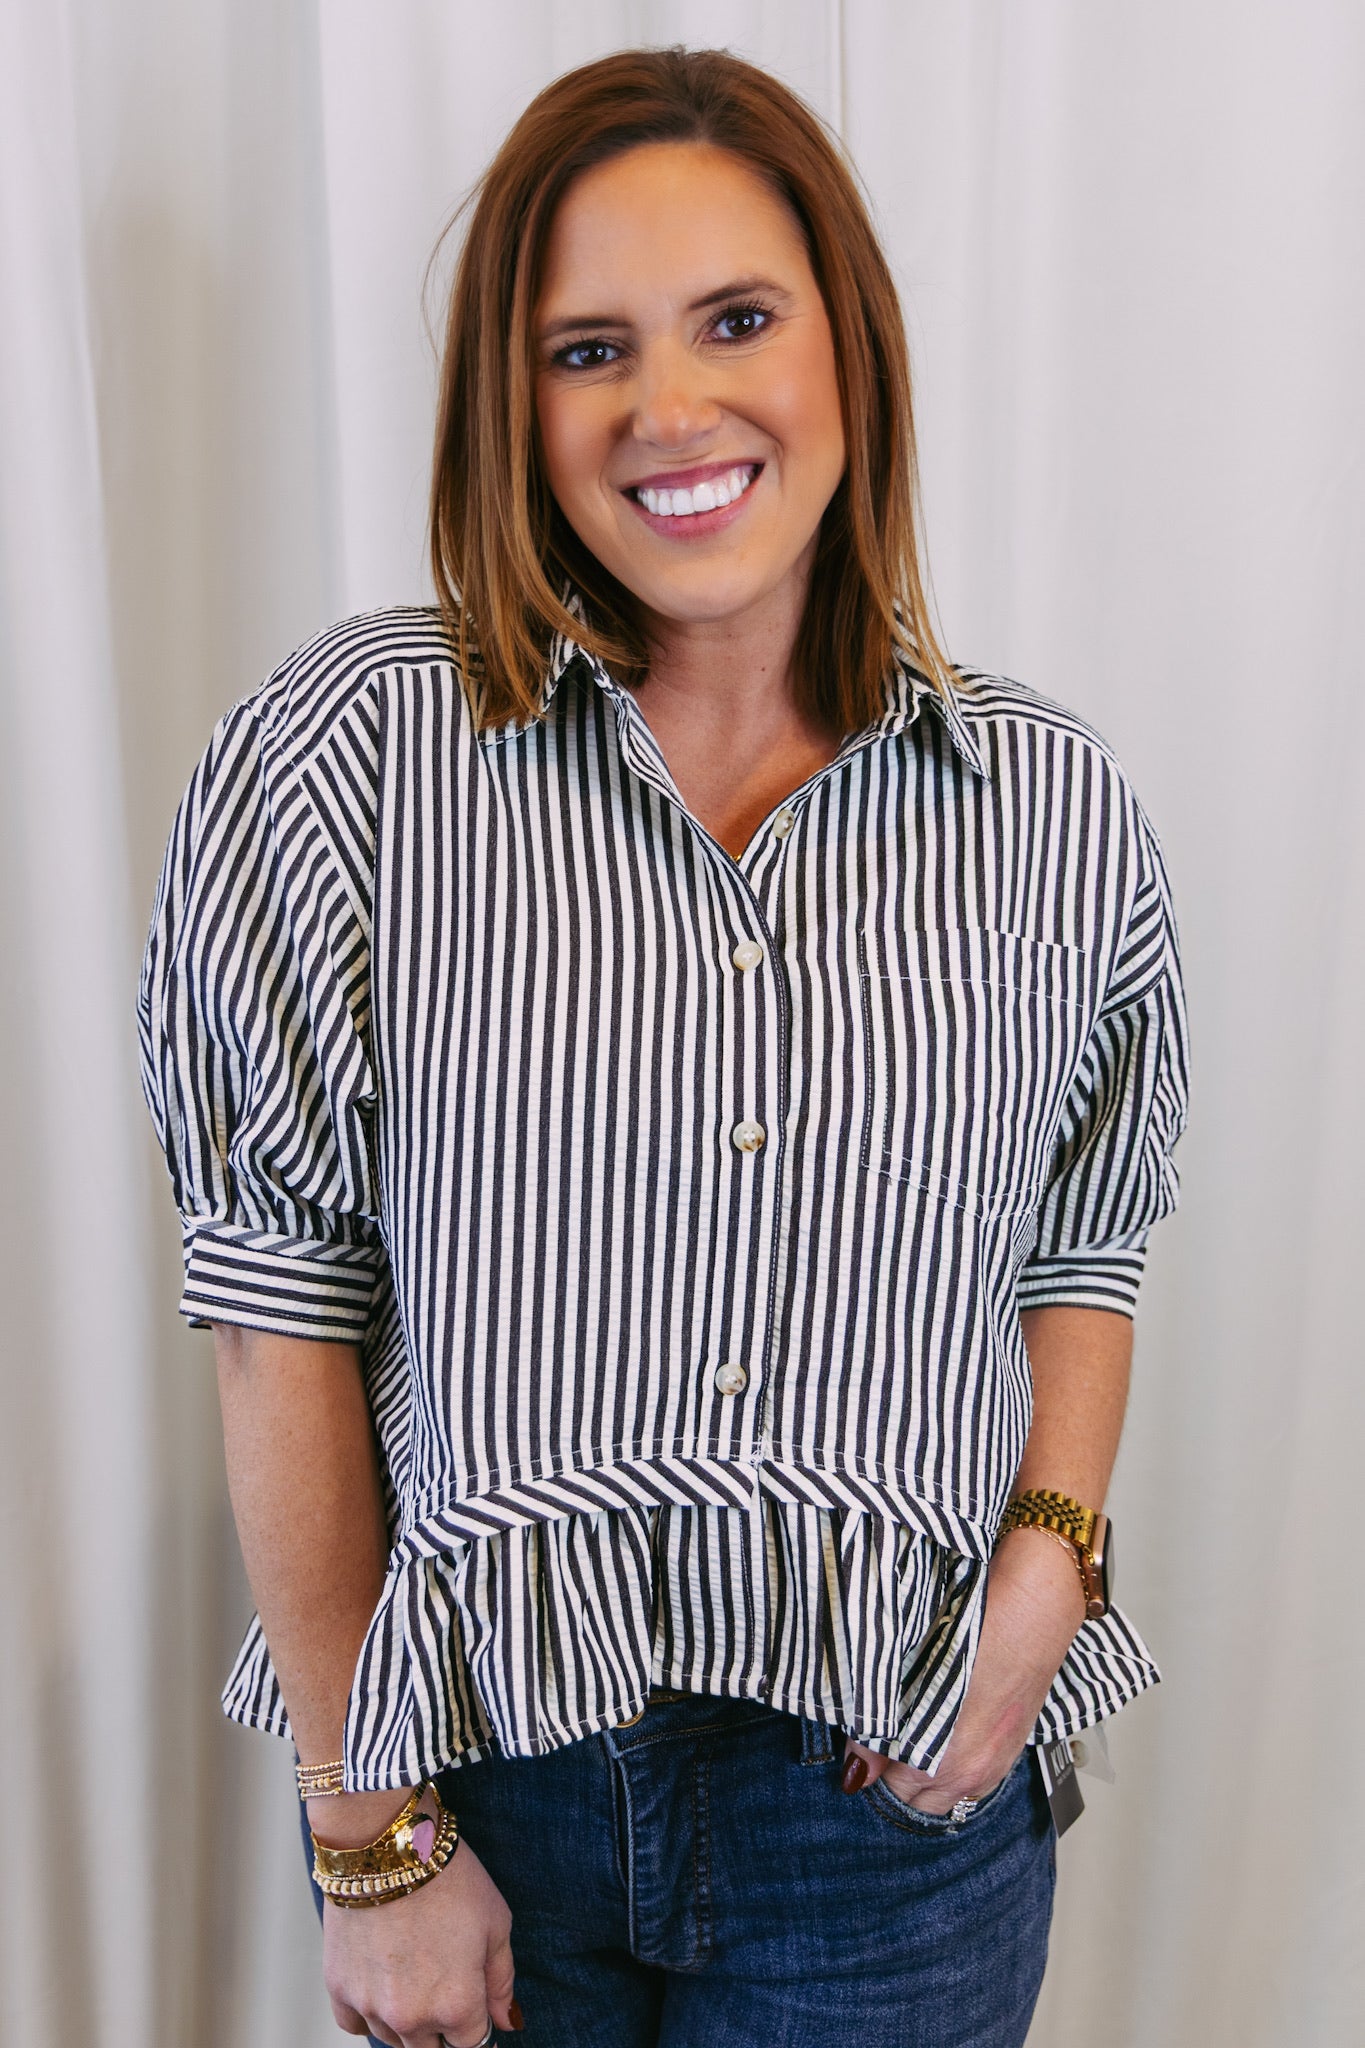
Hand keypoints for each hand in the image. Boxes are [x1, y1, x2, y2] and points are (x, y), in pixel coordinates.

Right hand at [314, 1793, 521, 2046]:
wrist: (387, 1845)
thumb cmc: (447, 1877)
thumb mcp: (495, 1922)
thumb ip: (502, 1980)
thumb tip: (506, 2021)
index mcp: (457, 2006)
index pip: (472, 2046)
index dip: (476, 2025)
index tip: (474, 2007)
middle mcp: (412, 2018)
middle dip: (443, 2027)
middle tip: (443, 1984)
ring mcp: (371, 2007)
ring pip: (394, 2039)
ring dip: (407, 2021)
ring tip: (414, 1973)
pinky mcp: (339, 1989)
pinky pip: (354, 2025)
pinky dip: (368, 2013)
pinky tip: (382, 1984)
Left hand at [841, 1527, 1085, 1813]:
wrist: (1035, 1606)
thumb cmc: (977, 1628)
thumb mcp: (915, 1669)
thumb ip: (879, 1728)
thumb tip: (855, 1769)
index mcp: (942, 1759)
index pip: (888, 1787)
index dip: (871, 1762)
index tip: (864, 1738)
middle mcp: (973, 1774)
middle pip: (917, 1800)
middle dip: (896, 1775)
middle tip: (882, 1737)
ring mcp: (997, 1764)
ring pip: (947, 1794)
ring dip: (927, 1774)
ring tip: (912, 1734)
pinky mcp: (1012, 1749)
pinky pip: (974, 1782)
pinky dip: (955, 1768)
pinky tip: (946, 1735)